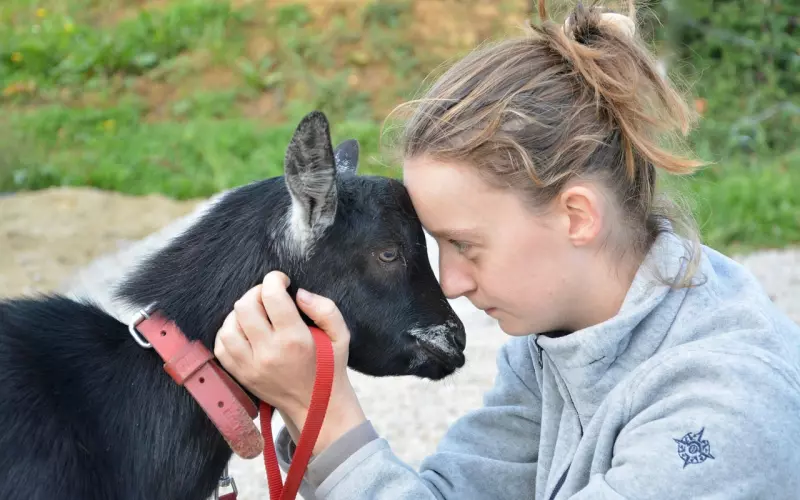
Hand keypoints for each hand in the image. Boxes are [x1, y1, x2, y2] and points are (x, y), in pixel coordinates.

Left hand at [214, 271, 366, 454]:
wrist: (317, 406)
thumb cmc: (329, 367)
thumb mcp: (341, 336)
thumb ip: (325, 309)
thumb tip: (299, 293)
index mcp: (295, 339)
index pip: (272, 296)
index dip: (274, 279)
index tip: (282, 281)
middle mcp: (269, 352)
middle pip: (245, 306)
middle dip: (256, 292)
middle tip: (269, 297)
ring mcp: (250, 366)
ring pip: (228, 326)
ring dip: (240, 313)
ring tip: (256, 314)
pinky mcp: (241, 375)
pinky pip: (221, 346)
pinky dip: (229, 332)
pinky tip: (244, 330)